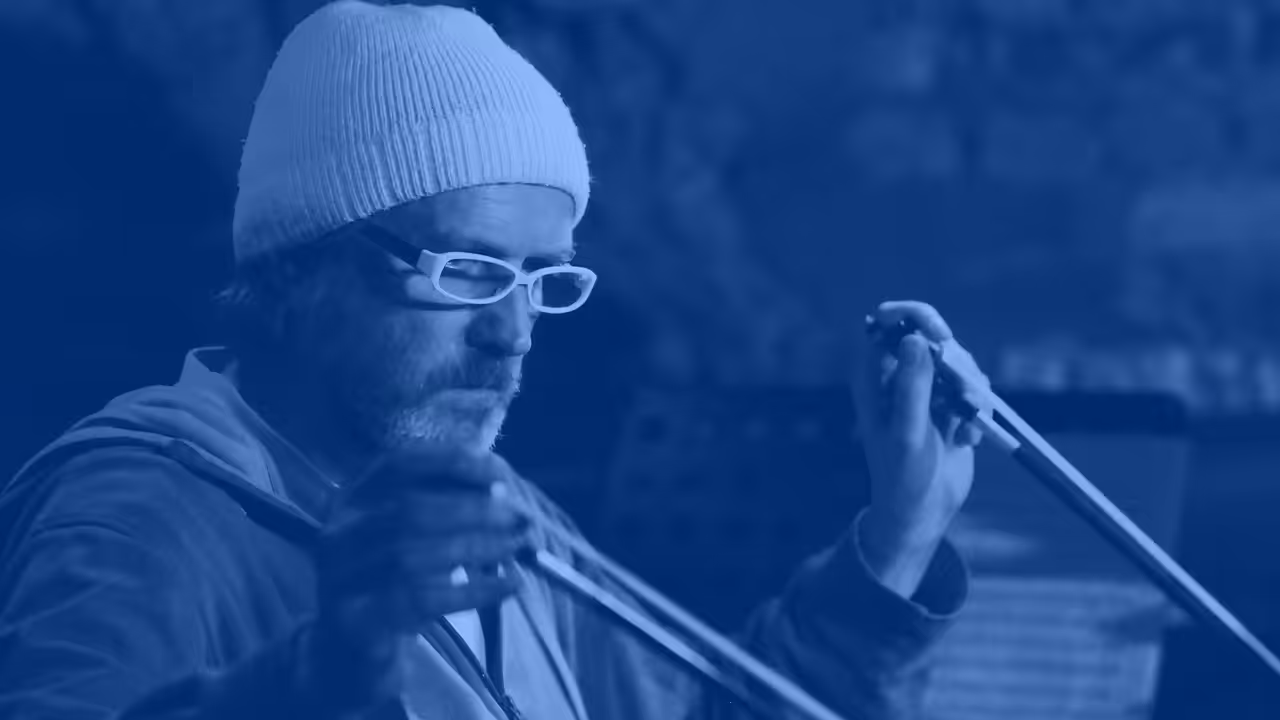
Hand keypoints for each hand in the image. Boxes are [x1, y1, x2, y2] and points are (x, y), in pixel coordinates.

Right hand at [304, 446, 530, 708]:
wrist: (349, 652)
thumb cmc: (394, 582)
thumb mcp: (414, 536)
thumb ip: (446, 504)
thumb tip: (502, 488)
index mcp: (352, 499)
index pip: (399, 465)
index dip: (451, 463)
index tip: (501, 473)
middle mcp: (339, 534)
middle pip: (410, 510)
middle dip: (474, 509)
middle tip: (521, 517)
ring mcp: (342, 579)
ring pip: (414, 555)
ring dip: (479, 547)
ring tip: (519, 545)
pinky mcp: (358, 621)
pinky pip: (423, 601)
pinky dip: (474, 591)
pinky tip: (510, 585)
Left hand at [852, 301, 989, 595]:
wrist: (922, 511)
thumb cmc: (903, 474)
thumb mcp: (907, 431)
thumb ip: (911, 386)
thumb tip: (913, 339)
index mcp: (875, 376)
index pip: (890, 322)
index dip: (916, 318)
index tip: (941, 337)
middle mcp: (898, 377)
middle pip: (934, 338)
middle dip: (956, 365)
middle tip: (964, 397)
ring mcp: (926, 390)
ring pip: (959, 364)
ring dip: (971, 393)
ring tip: (962, 428)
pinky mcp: (950, 406)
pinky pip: (974, 390)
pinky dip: (976, 412)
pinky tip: (966, 440)